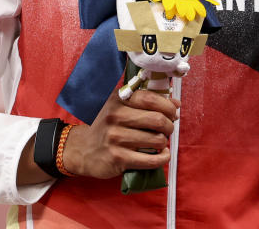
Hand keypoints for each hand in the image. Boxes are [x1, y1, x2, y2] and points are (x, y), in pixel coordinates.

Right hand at [61, 88, 178, 178]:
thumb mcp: (119, 107)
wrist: (83, 150)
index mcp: (118, 100)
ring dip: (164, 142)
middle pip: (157, 119)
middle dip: (169, 125)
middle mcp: (115, 116)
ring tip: (160, 142)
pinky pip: (151, 160)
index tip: (172, 112)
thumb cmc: (107, 126)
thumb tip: (175, 103)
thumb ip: (146, 102)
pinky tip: (162, 154)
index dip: (168, 106)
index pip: (150, 98)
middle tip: (168, 128)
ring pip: (157, 140)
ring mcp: (116, 138)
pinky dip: (163, 158)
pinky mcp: (118, 158)